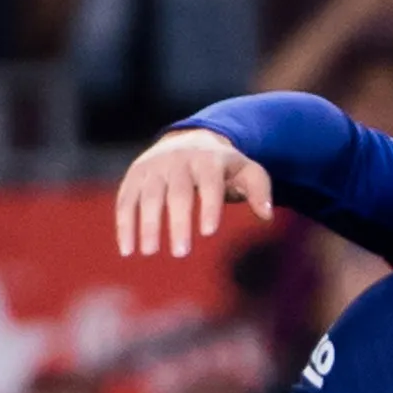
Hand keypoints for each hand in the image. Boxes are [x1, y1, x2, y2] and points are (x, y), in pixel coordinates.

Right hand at [116, 129, 272, 257]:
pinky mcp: (135, 174)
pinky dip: (125, 223)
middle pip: (178, 193)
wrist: (191, 139)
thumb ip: (260, 190)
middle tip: (181, 253)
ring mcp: (154, 166)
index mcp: (209, 160)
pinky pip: (126, 199)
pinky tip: (127, 250)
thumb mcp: (248, 171)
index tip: (209, 233)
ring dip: (147, 224)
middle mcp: (178, 160)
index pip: (210, 184)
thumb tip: (267, 215)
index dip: (210, 206)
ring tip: (148, 253)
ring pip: (148, 195)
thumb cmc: (224, 167)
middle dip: (178, 222)